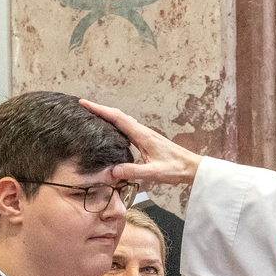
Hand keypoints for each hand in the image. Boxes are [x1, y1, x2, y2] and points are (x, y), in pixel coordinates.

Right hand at [79, 99, 202, 185]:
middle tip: (83, 107)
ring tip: (92, 116)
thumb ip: (134, 171)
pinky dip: (116, 125)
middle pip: (117, 116)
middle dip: (99, 110)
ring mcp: (145, 135)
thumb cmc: (176, 168)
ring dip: (107, 116)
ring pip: (122, 121)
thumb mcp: (154, 172)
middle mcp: (142, 131)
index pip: (117, 118)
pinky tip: (112, 131)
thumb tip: (112, 171)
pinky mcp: (147, 140)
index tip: (84, 103)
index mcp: (142, 135)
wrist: (192, 167)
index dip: (99, 109)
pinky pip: (127, 129)